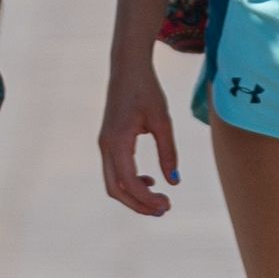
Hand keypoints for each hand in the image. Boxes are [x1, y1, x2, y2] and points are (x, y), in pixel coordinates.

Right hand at [94, 58, 183, 217]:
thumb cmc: (146, 90)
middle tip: (164, 209)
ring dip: (134, 196)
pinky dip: (130, 183)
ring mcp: (104, 144)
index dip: (147, 199)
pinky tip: (149, 181)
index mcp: (118, 141)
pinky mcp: (108, 141)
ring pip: (113, 183)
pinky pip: (114, 171)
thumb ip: (168, 152)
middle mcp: (106, 146)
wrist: (128, 67)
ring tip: (159, 201)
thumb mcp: (163, 121)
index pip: (128, 182)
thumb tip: (174, 182)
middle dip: (138, 205)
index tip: (168, 204)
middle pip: (115, 189)